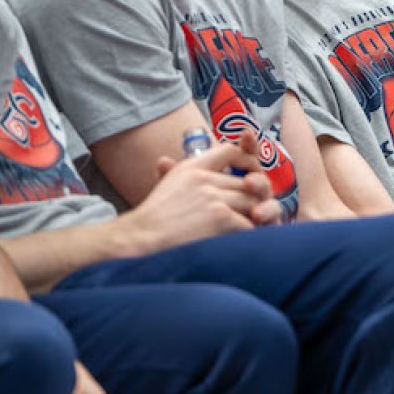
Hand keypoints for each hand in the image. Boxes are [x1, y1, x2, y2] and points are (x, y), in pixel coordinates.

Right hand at [128, 130, 279, 252]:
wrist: (138, 242)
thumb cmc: (151, 222)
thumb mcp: (165, 186)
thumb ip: (173, 172)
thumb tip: (165, 160)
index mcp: (191, 167)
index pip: (229, 150)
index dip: (247, 159)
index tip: (251, 175)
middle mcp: (204, 178)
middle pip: (247, 182)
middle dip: (253, 200)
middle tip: (254, 213)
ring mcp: (213, 196)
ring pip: (253, 202)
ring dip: (252, 219)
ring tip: (245, 230)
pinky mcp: (220, 216)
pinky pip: (249, 224)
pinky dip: (248, 235)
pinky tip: (238, 242)